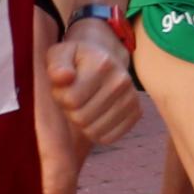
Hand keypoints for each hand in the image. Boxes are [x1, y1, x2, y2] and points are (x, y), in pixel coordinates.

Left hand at [47, 21, 140, 146]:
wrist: (106, 59)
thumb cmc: (76, 60)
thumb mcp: (60, 55)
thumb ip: (57, 66)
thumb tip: (63, 77)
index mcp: (103, 64)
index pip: (71, 100)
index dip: (60, 97)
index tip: (63, 87)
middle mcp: (122, 81)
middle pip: (81, 118)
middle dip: (70, 111)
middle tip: (73, 98)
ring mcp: (132, 98)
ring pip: (94, 131)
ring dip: (82, 123)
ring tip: (84, 105)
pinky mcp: (136, 113)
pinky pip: (109, 138)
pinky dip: (96, 133)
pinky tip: (94, 117)